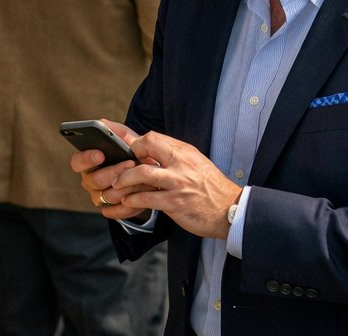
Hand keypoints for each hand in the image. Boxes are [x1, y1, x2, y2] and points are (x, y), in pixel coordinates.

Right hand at [70, 119, 156, 222]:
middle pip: (93, 181)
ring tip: (142, 178)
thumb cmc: (133, 154)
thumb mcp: (127, 141)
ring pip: (107, 196)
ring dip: (126, 186)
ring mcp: (100, 196)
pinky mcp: (114, 210)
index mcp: (88, 163)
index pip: (77, 162)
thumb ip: (116, 132)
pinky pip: (119, 211)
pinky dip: (131, 203)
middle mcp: (90, 181)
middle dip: (113, 172)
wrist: (151, 174)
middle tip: (129, 163)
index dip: (86, 158)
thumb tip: (102, 123)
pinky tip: (141, 193)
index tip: (100, 154)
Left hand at [115, 130, 241, 239]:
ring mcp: (178, 183)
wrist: (231, 210)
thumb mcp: (193, 163)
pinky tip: (127, 201)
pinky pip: (147, 198)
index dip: (136, 142)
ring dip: (124, 179)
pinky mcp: (176, 203)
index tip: (126, 151)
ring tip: (116, 185)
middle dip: (127, 154)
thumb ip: (171, 155)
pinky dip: (132, 199)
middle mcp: (181, 163)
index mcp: (184, 151)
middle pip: (146, 145)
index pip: (153, 136)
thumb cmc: (209, 187)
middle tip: (119, 166)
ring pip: (142, 172)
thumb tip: (147, 145)